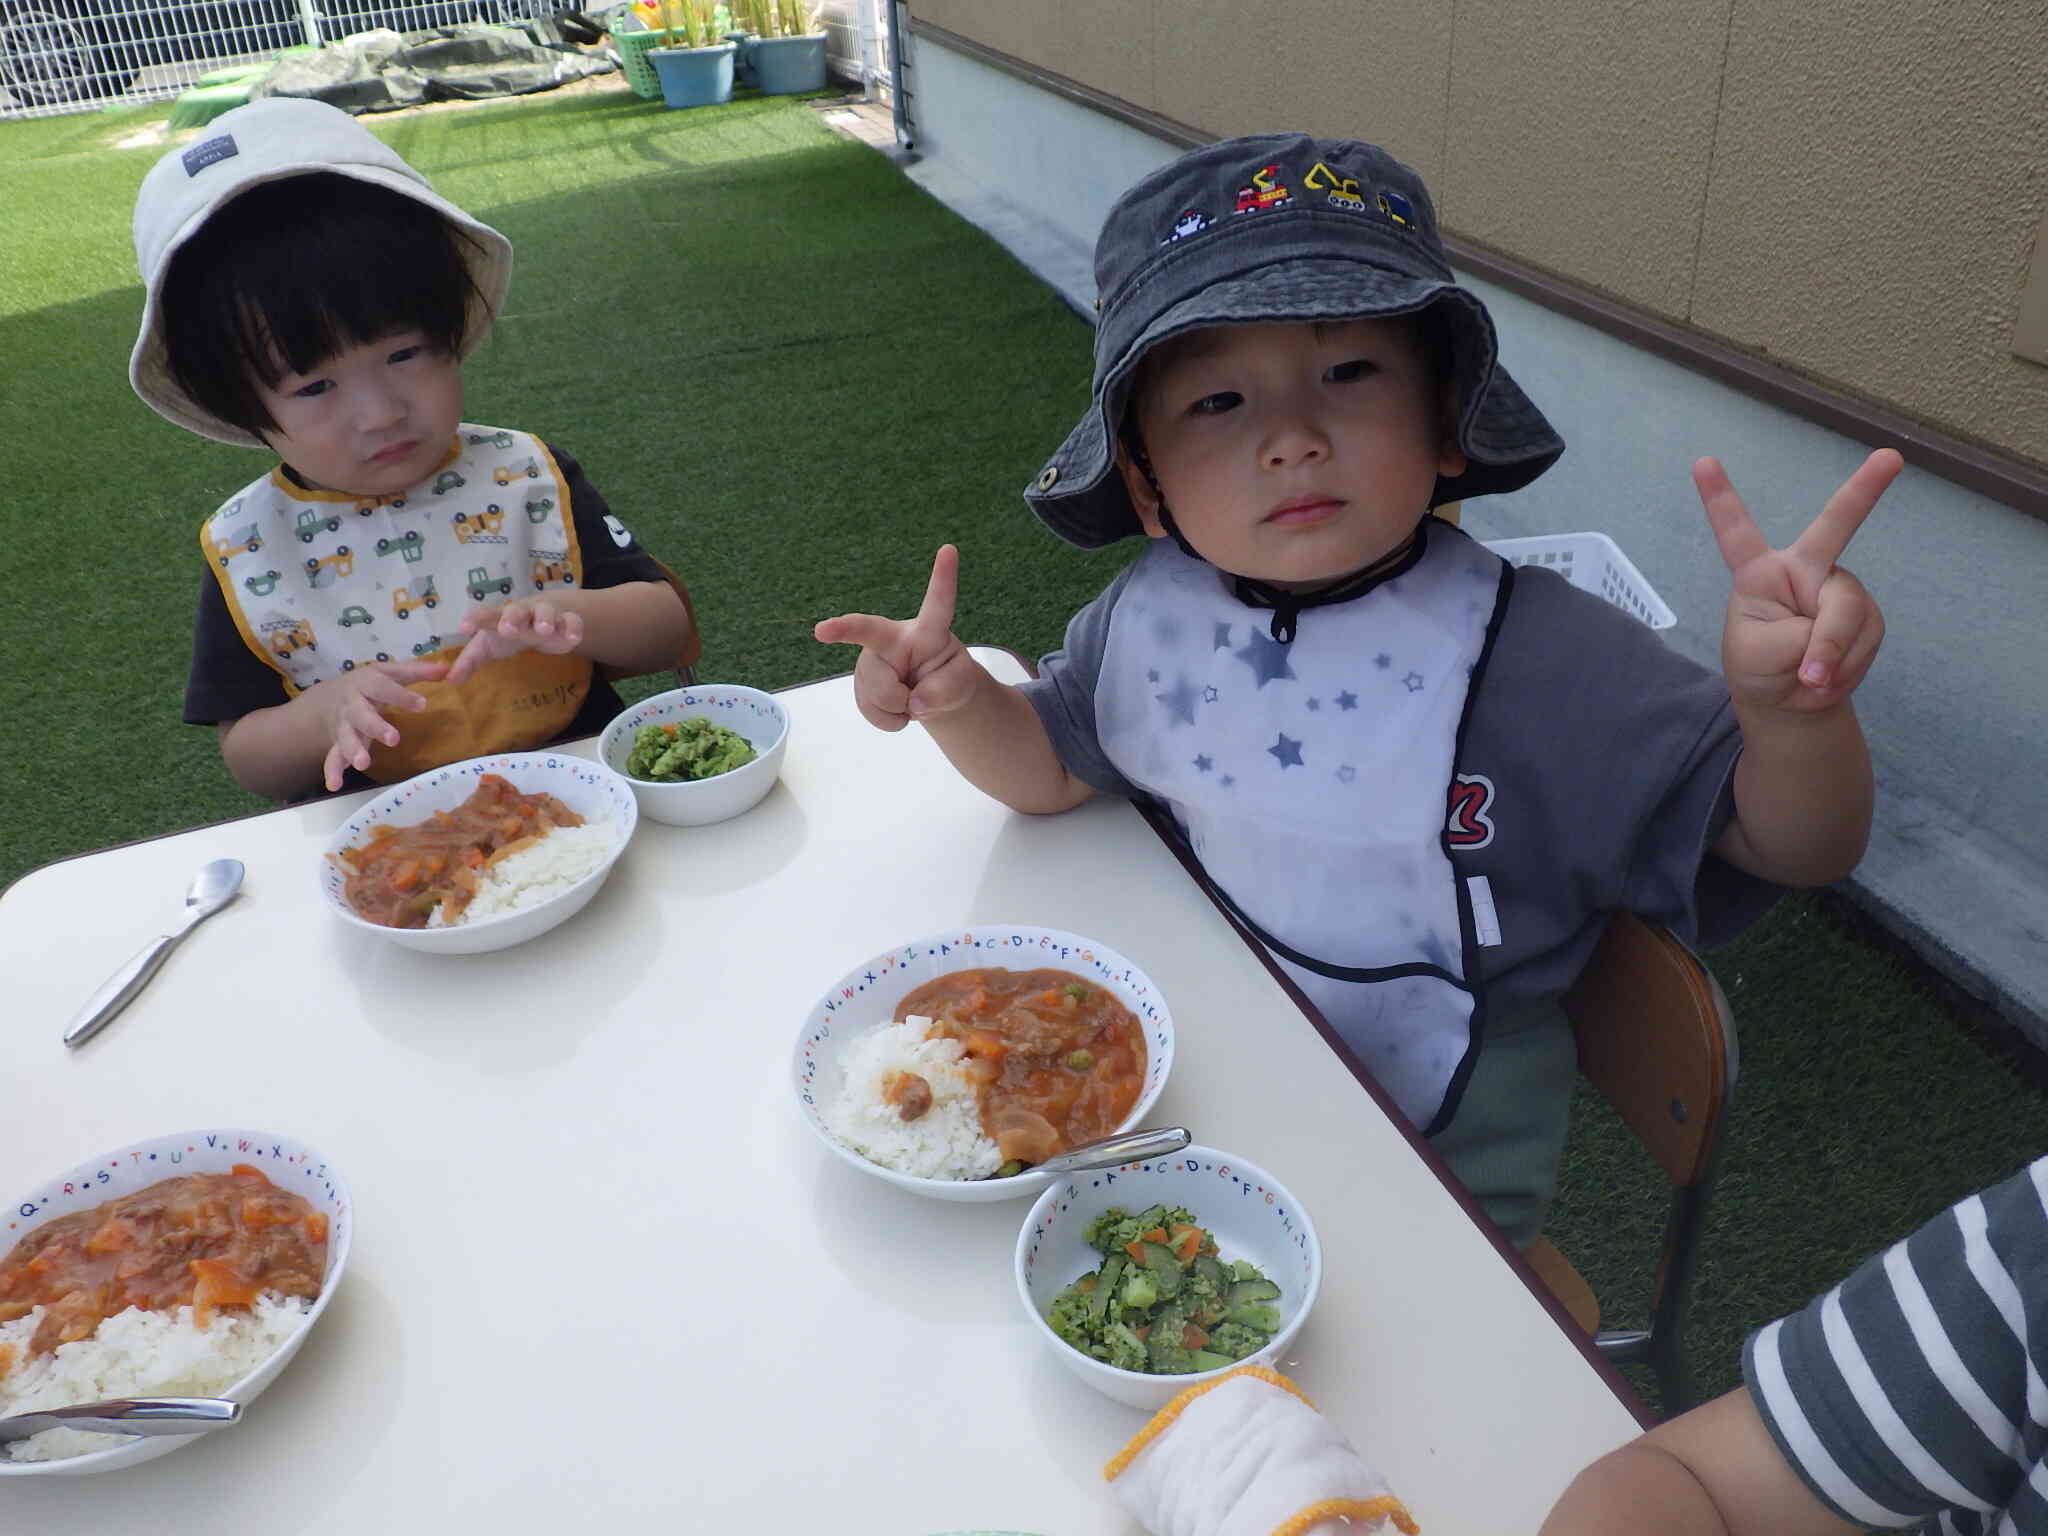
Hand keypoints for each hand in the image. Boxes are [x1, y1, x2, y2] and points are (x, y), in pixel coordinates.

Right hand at [314, 659, 447, 790]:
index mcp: (367, 683)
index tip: (422, 704)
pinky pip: (333, 757)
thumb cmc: (371, 683)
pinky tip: (335, 784)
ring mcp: (344, 725)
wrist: (330, 695)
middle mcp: (352, 704)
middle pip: (361, 715)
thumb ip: (418, 671)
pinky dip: (333, 770)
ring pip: (346, 737)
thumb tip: (449, 667)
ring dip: (353, 751)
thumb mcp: (391, 673)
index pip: (384, 688)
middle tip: (393, 739)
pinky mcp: (338, 743)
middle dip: (376, 726)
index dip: (402, 696)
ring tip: (362, 764)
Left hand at [446, 597, 585, 685]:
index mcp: (499, 617)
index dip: (475, 620)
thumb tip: (449, 680)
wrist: (545, 615)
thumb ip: (469, 661)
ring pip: (546, 612)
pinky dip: (573, 627)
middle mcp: (522, 613)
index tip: (463, 628)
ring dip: (544, 619)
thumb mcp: (488, 646)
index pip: (485, 616)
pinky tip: (574, 638)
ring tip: (543, 630)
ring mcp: (546, 615)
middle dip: (512, 618)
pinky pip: (572, 621)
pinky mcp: (567, 622)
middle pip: (516, 610)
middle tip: (508, 628)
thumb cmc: (510, 631)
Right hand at [812, 545, 976, 730]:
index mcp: (927, 630)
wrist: (928, 695)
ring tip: (911, 700)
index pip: (937, 603)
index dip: (943, 578)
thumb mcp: (961, 685)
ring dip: (899, 709)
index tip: (949, 549)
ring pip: (879, 693)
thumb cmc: (947, 677)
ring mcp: (872, 661)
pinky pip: (872, 712)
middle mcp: (892, 638)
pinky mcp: (862, 684)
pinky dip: (889, 720)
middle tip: (836, 642)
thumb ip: (947, 689)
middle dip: (852, 641)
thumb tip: (914, 701)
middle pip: (872, 646)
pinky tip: (898, 710)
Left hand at [1697, 449, 1898, 715]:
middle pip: (1836, 526)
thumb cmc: (1759, 667)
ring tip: (1809, 678)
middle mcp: (1804, 569)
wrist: (1790, 701)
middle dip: (1865, 489)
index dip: (1719, 498)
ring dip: (1831, 652)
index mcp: (1760, 572)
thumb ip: (1799, 640)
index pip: (1737, 531)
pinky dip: (1846, 664)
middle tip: (1890, 457)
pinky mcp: (1866, 613)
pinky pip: (1865, 636)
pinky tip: (1828, 677)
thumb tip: (1838, 637)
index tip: (1702, 462)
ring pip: (1847, 611)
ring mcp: (1838, 588)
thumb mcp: (1759, 655)